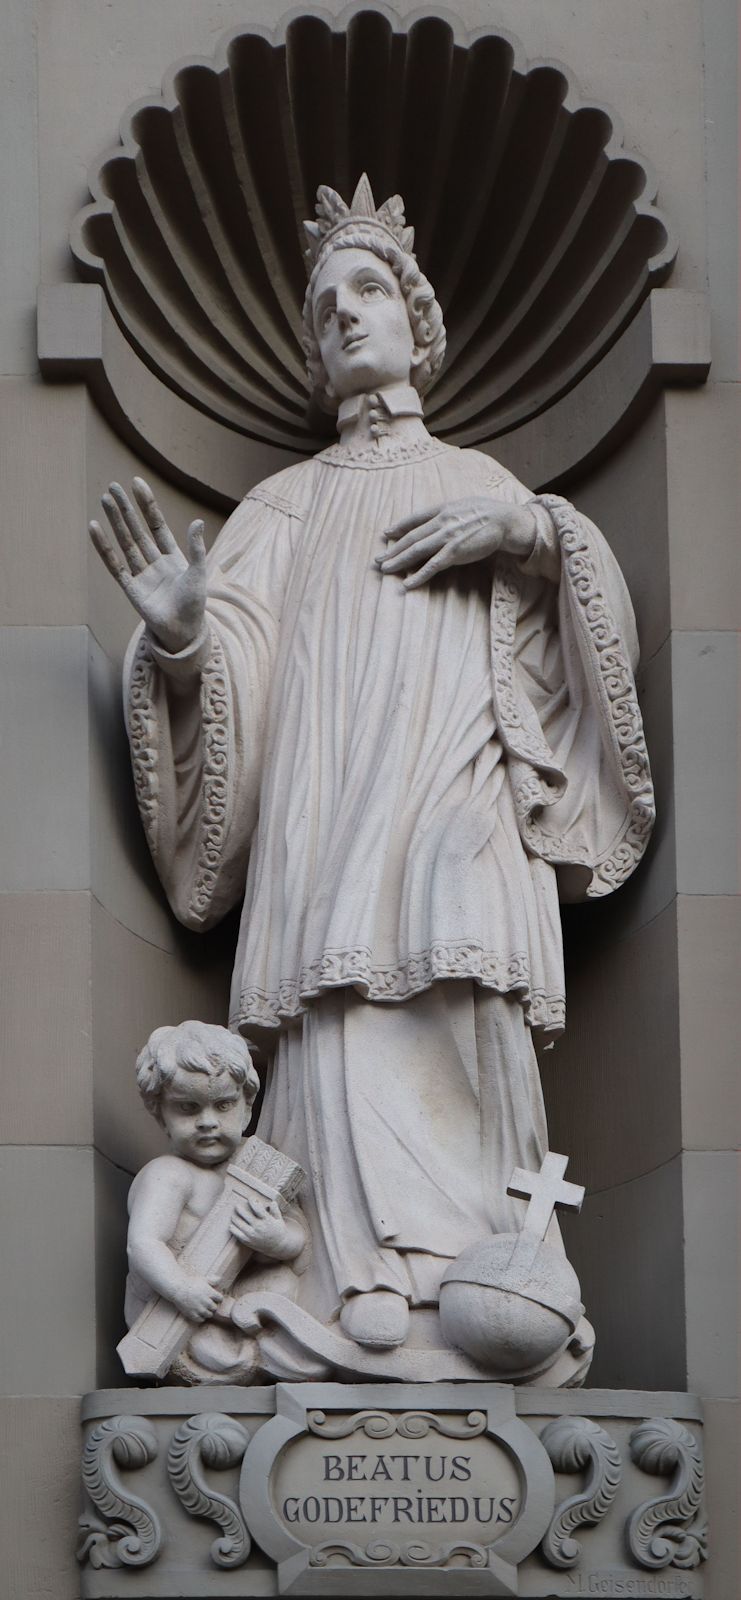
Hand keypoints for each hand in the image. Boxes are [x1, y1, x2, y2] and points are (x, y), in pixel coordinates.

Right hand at [89, 478, 206, 653]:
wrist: (184, 632)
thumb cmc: (194, 605)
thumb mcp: (199, 573)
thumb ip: (197, 548)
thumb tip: (198, 522)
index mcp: (172, 557)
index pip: (157, 524)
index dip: (147, 505)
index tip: (136, 483)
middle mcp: (154, 562)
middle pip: (137, 529)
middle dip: (126, 509)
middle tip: (113, 487)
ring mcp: (141, 574)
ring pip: (125, 542)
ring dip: (114, 521)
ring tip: (104, 499)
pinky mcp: (130, 587)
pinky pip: (115, 564)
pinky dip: (104, 547)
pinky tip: (94, 529)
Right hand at [173, 1273, 222, 1323]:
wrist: (178, 1289)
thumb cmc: (191, 1283)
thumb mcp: (203, 1279)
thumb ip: (212, 1280)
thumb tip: (220, 1279)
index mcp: (210, 1293)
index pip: (220, 1299)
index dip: (217, 1298)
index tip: (213, 1297)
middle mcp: (206, 1302)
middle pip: (215, 1308)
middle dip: (212, 1305)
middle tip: (207, 1303)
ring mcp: (199, 1309)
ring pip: (209, 1315)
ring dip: (207, 1312)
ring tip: (203, 1307)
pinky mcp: (193, 1314)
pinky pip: (201, 1319)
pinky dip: (201, 1317)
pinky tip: (198, 1312)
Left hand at [230, 1196, 297, 1258]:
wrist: (279, 1247)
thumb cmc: (279, 1231)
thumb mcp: (279, 1219)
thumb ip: (275, 1210)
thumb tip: (271, 1201)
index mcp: (267, 1220)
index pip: (257, 1208)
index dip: (252, 1201)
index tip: (250, 1198)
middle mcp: (259, 1227)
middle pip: (245, 1215)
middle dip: (239, 1208)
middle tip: (236, 1205)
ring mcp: (253, 1235)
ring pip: (239, 1224)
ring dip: (235, 1218)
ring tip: (233, 1215)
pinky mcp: (249, 1241)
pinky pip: (238, 1234)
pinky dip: (233, 1229)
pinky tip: (231, 1225)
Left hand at [376, 497, 536, 588]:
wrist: (505, 520)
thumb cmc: (488, 513)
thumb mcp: (464, 505)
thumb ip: (449, 512)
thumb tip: (439, 518)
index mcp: (442, 509)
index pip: (415, 518)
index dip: (399, 526)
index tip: (386, 533)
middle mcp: (441, 522)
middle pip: (411, 537)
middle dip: (392, 549)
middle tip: (377, 559)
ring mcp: (447, 538)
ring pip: (416, 551)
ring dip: (398, 561)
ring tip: (384, 569)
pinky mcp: (455, 553)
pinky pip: (432, 566)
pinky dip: (418, 575)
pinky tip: (407, 583)